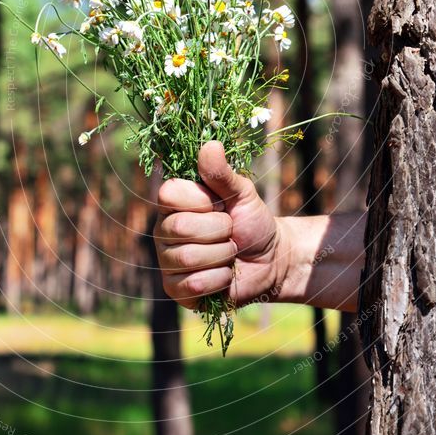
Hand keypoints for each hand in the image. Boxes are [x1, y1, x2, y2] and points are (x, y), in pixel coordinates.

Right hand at [153, 141, 286, 309]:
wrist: (271, 259)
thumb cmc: (252, 221)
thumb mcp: (242, 193)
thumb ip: (222, 173)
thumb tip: (210, 144)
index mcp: (174, 203)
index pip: (168, 194)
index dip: (200, 200)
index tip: (220, 204)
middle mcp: (164, 230)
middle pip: (179, 227)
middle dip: (219, 229)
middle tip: (230, 231)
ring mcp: (167, 261)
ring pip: (187, 258)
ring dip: (222, 255)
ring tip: (230, 252)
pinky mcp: (176, 290)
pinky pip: (193, 284)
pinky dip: (220, 279)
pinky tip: (226, 275)